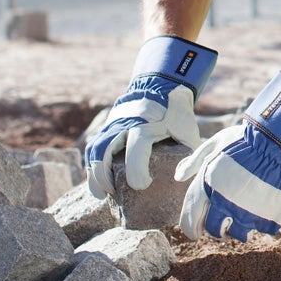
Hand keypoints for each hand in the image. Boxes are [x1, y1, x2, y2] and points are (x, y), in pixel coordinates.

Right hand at [85, 35, 216, 198]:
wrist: (161, 86)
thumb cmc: (176, 114)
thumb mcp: (188, 130)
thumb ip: (188, 154)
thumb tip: (179, 179)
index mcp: (147, 126)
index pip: (136, 150)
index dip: (137, 172)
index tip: (143, 185)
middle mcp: (126, 125)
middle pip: (105, 152)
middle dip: (105, 177)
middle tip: (112, 195)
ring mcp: (114, 125)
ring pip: (95, 150)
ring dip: (94, 173)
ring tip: (101, 193)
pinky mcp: (108, 126)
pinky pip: (93, 146)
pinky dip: (92, 164)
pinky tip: (97, 181)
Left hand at [175, 69, 280, 240]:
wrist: (279, 140)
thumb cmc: (244, 140)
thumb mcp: (215, 144)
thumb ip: (195, 161)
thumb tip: (177, 176)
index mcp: (208, 188)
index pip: (190, 221)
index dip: (191, 228)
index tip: (195, 231)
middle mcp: (225, 205)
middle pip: (215, 231)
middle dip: (217, 228)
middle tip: (224, 220)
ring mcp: (248, 214)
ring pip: (239, 234)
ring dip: (241, 225)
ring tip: (247, 209)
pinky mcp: (269, 219)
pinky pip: (263, 230)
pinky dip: (264, 220)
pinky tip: (266, 204)